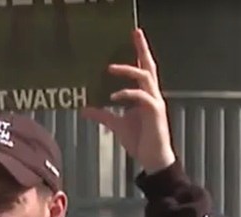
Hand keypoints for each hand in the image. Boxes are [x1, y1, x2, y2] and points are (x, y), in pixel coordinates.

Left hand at [82, 28, 176, 174]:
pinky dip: (127, 94)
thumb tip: (85, 109)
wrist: (153, 160)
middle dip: (142, 49)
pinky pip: (142, 96)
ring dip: (128, 70)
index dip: (139, 53)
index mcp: (144, 96)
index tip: (133, 36)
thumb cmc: (141, 143)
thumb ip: (102, 115)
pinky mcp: (155, 113)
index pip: (142, 70)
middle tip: (135, 32)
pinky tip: (113, 97)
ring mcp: (155, 103)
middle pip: (149, 67)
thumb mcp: (116, 125)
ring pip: (145, 77)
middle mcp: (151, 96)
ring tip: (110, 69)